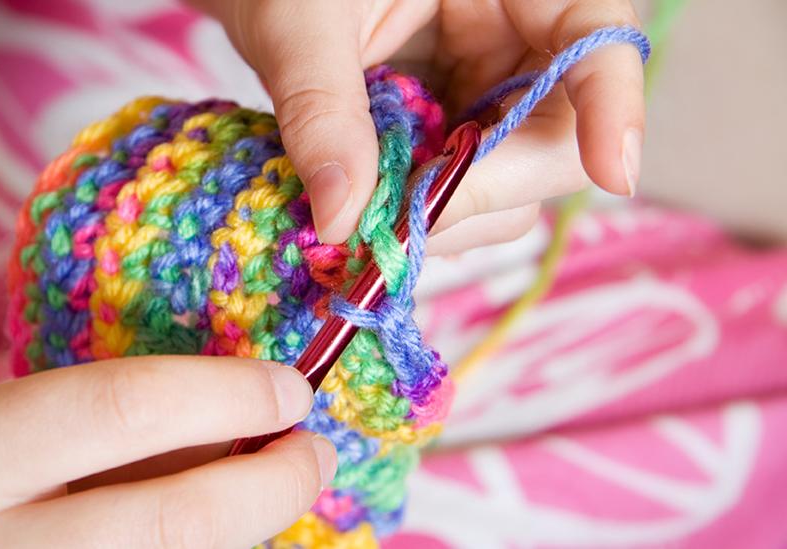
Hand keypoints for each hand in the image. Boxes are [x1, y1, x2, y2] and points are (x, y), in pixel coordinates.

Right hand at [0, 357, 334, 547]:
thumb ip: (98, 434)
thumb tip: (235, 420)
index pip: (123, 407)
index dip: (228, 392)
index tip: (290, 388)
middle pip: (178, 523)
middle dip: (272, 485)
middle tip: (311, 453)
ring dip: (246, 536)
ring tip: (265, 496)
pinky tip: (214, 540)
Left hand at [191, 0, 643, 252]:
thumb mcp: (299, 22)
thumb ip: (324, 113)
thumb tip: (345, 219)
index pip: (598, 36)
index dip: (615, 105)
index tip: (615, 173)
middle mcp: (515, 36)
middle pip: (558, 133)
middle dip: (485, 191)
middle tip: (400, 227)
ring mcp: (487, 86)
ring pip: (511, 177)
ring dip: (446, 214)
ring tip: (367, 218)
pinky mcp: (455, 124)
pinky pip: (462, 184)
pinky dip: (421, 211)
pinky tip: (373, 211)